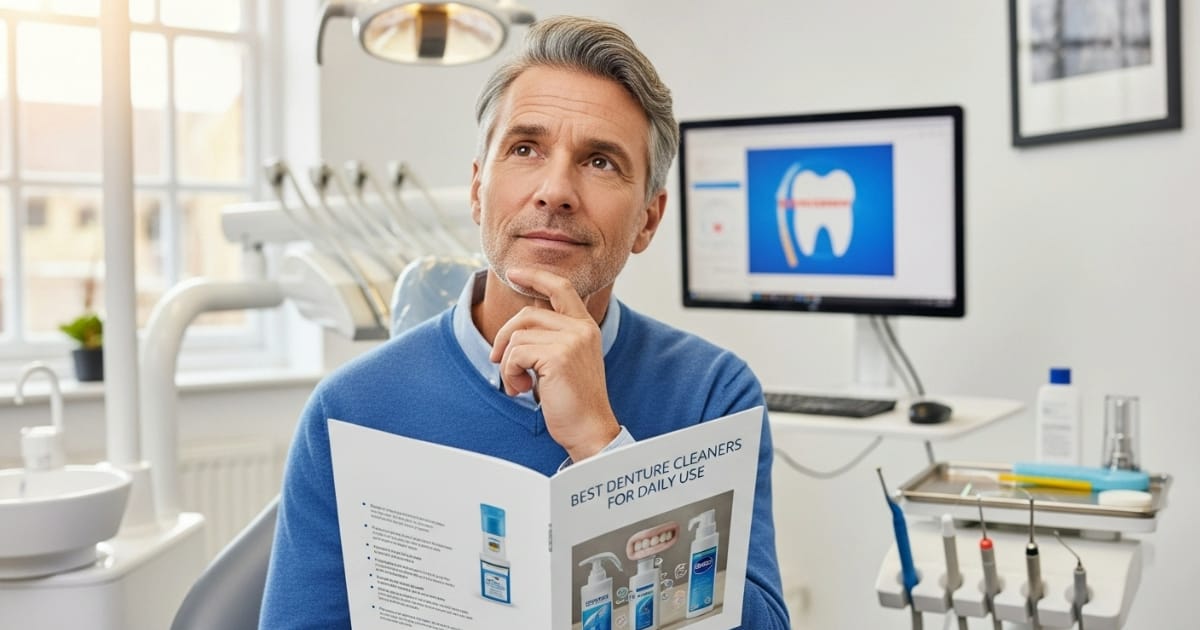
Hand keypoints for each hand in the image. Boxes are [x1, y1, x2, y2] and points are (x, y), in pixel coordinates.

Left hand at [489, 267, 619, 461]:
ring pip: (518, 336)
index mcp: (585, 327)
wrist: (589, 430)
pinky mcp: (558, 356)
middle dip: (504, 337)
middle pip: (528, 314)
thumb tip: (518, 325)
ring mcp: (572, 340)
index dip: (536, 276)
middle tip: (498, 361)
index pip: (561, 287)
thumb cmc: (572, 401)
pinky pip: (516, 354)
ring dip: (508, 363)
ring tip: (518, 384)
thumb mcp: (563, 361)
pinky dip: (510, 374)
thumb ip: (549, 338)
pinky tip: (523, 389)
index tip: (514, 272)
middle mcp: (581, 329)